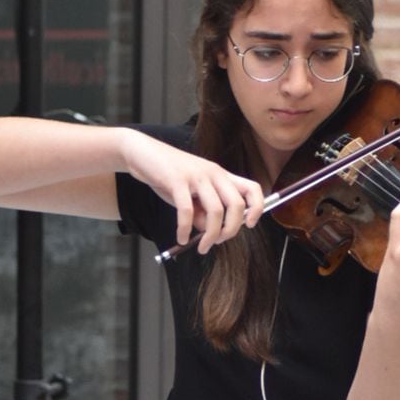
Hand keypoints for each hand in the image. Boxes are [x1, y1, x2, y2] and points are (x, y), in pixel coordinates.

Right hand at [122, 130, 264, 252]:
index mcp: (221, 175)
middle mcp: (213, 173)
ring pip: (215, 211)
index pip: (252, 188)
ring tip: (201, 247)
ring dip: (209, 236)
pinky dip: (185, 229)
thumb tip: (209, 233)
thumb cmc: (168, 176)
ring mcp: (196, 176)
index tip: (249, 224)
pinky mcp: (177, 180)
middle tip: (217, 242)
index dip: (257, 208)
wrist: (142, 153)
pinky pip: (187, 211)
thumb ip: (202, 211)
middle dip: (231, 230)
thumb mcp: (191, 194)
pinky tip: (181, 238)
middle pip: (237, 205)